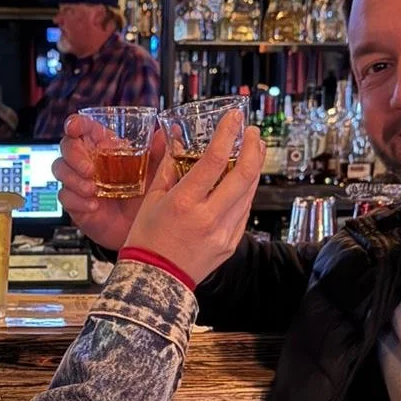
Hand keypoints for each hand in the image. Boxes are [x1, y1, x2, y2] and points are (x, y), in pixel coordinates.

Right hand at [54, 114, 166, 249]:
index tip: (74, 127)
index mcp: (105, 148)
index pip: (84, 128)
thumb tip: (170, 131)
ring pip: (60, 169)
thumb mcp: (156, 172)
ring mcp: (80, 182)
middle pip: (67, 146)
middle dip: (74, 155)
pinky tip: (93, 205)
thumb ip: (160, 151)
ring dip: (74, 178)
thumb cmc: (146, 197)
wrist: (142, 230)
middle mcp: (89, 162)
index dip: (76, 124)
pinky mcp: (76, 203)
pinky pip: (65, 196)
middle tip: (90, 169)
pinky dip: (77, 200)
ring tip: (93, 190)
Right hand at [125, 109, 263, 285]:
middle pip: (244, 174)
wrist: (154, 282)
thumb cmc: (147, 241)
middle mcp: (208, 217)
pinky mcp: (230, 244)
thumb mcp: (152, 200)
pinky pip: (244, 212)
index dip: (228, 133)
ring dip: (254, 168)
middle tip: (252, 133)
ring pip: (249, 192)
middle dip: (253, 148)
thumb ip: (169, 168)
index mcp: (185, 203)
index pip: (215, 159)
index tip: (234, 118)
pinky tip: (242, 181)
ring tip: (252, 151)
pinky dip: (245, 192)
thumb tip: (177, 140)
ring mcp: (223, 233)